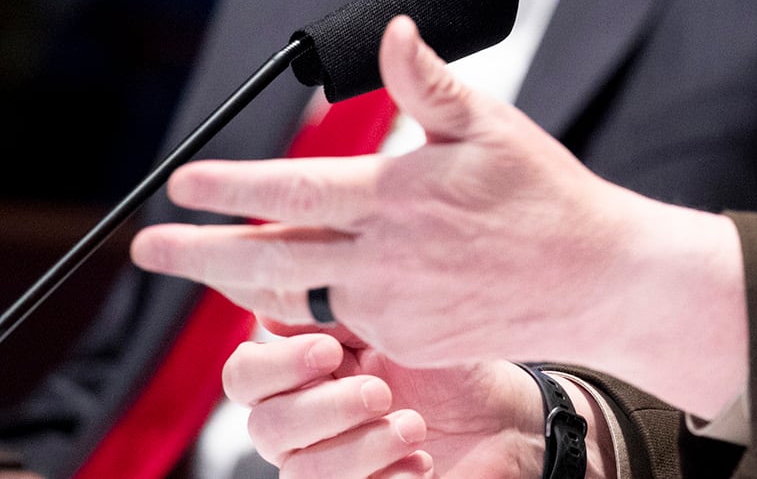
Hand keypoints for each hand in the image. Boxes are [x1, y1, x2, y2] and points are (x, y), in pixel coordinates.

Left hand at [131, 15, 748, 415]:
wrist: (595, 278)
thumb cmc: (545, 192)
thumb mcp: (491, 125)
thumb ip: (429, 84)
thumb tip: (393, 33)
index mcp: (400, 196)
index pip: (291, 190)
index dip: (230, 186)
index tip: (183, 182)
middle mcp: (385, 258)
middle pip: (266, 257)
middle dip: (196, 253)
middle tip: (146, 247)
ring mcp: (391, 307)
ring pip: (297, 292)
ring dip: (243, 279)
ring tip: (207, 267)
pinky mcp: (404, 340)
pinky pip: (343, 318)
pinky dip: (313, 299)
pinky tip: (301, 284)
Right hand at [226, 322, 543, 477]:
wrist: (509, 421)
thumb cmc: (455, 368)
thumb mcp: (408, 321)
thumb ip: (342, 309)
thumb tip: (280, 295)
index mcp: (309, 371)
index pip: (246, 375)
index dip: (276, 365)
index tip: (331, 351)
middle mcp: (307, 422)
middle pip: (264, 426)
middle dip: (324, 409)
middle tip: (381, 392)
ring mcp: (329, 466)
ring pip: (299, 472)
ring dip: (358, 449)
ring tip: (413, 427)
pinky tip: (419, 464)